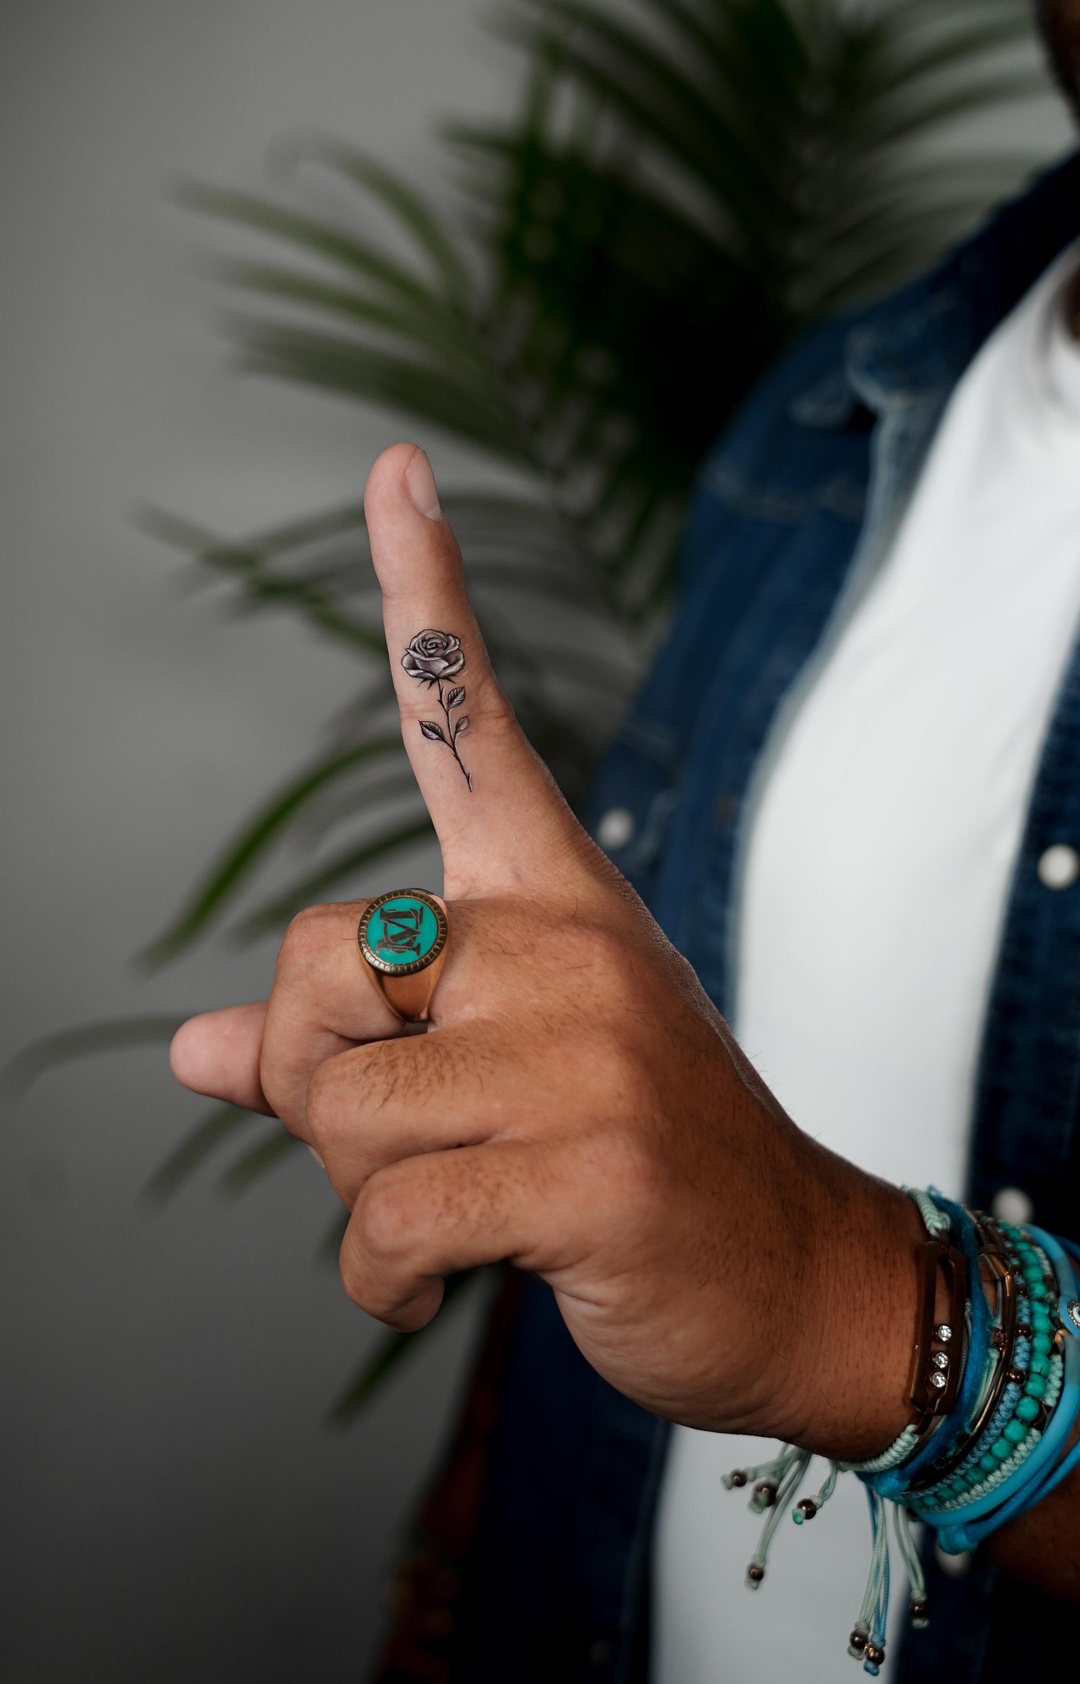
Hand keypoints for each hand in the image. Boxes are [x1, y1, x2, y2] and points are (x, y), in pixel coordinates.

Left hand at [171, 443, 922, 1456]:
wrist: (790, 1267)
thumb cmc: (628, 1151)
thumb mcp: (497, 1068)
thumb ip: (348, 1043)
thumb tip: (188, 1051)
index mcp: (554, 897)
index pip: (471, 726)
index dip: (425, 595)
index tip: (397, 472)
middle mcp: (567, 946)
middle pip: (321, 959)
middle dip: (314, 1074)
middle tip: (399, 1134)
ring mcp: (585, 1054)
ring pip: (336, 1108)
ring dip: (354, 1193)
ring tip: (448, 1209)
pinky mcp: (587, 1169)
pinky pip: (383, 1223)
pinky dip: (381, 1283)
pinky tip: (439, 1287)